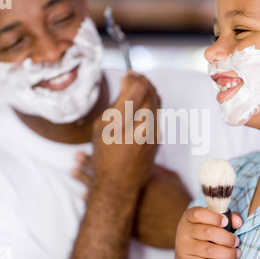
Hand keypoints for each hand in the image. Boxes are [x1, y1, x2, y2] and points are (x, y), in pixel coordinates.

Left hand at [72, 160, 191, 248]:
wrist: (176, 223)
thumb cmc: (176, 199)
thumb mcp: (169, 177)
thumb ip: (156, 168)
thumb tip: (148, 157)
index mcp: (139, 175)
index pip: (117, 160)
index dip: (103, 153)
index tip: (93, 145)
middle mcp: (127, 187)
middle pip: (104, 173)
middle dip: (90, 164)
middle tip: (77, 156)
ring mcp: (123, 202)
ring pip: (99, 189)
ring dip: (85, 179)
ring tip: (73, 171)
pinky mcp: (120, 213)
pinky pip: (103, 206)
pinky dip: (91, 199)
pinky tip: (80, 194)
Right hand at [90, 71, 160, 194]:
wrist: (119, 182)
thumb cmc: (104, 156)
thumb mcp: (101, 127)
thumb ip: (116, 104)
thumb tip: (126, 85)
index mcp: (125, 122)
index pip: (137, 87)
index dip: (132, 78)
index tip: (126, 75)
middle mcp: (143, 126)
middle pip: (151, 91)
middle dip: (142, 80)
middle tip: (132, 76)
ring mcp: (154, 132)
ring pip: (157, 101)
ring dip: (148, 90)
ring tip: (137, 87)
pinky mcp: (158, 137)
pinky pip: (157, 113)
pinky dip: (150, 103)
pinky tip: (140, 104)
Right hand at [172, 207, 242, 258]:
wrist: (185, 257)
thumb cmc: (203, 236)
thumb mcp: (212, 223)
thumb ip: (228, 218)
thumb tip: (238, 221)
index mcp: (188, 217)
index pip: (198, 214)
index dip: (214, 217)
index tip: (226, 222)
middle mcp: (184, 230)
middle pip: (207, 232)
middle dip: (227, 238)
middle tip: (236, 241)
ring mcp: (183, 247)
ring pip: (209, 250)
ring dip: (227, 253)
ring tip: (236, 253)